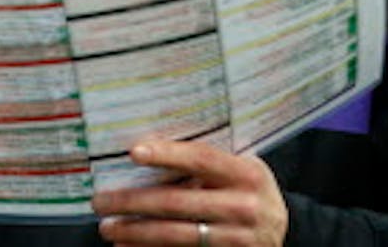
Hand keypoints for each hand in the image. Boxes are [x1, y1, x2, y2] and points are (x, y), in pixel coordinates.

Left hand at [91, 138, 287, 245]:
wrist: (286, 232)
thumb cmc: (251, 191)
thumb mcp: (243, 169)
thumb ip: (209, 162)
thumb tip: (150, 149)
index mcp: (247, 173)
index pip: (201, 159)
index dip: (167, 154)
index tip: (134, 152)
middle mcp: (244, 206)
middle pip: (178, 202)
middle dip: (133, 201)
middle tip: (101, 200)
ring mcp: (237, 238)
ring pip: (175, 235)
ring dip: (136, 232)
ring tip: (108, 226)